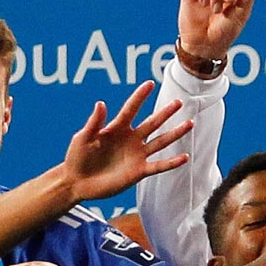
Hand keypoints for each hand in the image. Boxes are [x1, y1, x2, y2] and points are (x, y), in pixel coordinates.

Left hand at [60, 82, 189, 201]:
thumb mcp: (82, 138)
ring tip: (189, 123)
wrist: (76, 182)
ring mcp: (136, 155)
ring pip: (160, 141)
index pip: (131, 109)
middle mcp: (130, 139)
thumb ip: (93, 122)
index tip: (150, 83)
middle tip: (178, 102)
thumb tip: (101, 103)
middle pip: (152, 123)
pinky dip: (171, 162)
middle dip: (165, 113)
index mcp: (116, 128)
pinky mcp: (138, 171)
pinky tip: (185, 157)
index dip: (140, 96)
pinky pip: (158, 166)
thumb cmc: (76, 158)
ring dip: (175, 133)